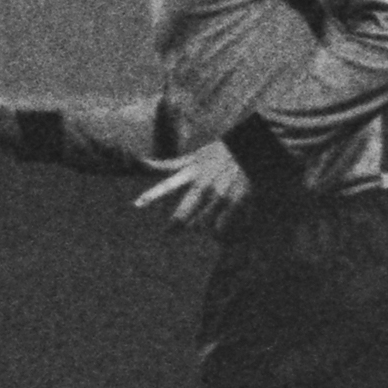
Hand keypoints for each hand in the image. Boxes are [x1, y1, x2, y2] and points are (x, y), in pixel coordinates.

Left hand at [133, 145, 247, 232]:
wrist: (250, 152)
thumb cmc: (221, 154)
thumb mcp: (195, 157)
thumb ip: (171, 165)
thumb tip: (143, 162)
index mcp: (192, 174)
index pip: (167, 185)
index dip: (150, 195)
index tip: (136, 204)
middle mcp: (204, 186)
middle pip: (183, 215)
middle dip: (176, 226)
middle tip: (171, 231)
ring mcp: (221, 196)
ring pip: (202, 225)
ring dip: (199, 229)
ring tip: (200, 228)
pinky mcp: (237, 204)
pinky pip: (223, 228)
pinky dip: (219, 233)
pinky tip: (218, 234)